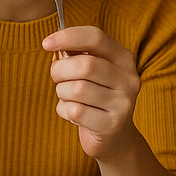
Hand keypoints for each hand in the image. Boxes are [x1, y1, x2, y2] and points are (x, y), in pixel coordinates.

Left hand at [43, 26, 143, 161]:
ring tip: (67, 98)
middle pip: (85, 65)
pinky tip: (72, 114)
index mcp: (124, 59)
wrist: (114, 138)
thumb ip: (77, 55)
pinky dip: (64, 111)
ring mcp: (123, 103)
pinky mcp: (112, 125)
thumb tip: (54, 44)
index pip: (96, 37)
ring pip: (77, 89)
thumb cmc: (96, 98)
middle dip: (60, 70)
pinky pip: (75, 111)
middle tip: (57, 78)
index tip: (47, 43)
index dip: (69, 37)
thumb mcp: (93, 72)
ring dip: (62, 93)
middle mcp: (128, 79)